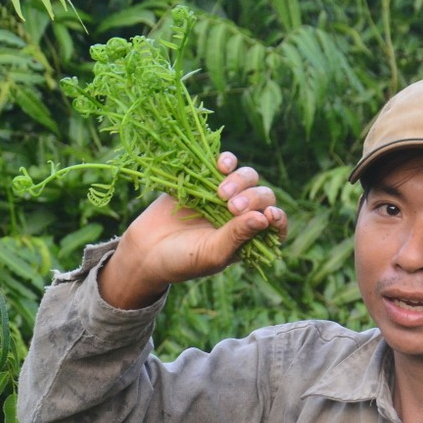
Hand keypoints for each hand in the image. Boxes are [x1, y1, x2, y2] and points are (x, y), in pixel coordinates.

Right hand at [98, 152, 287, 308]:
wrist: (145, 251)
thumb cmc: (182, 261)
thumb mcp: (212, 253)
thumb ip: (237, 236)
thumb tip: (265, 218)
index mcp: (248, 237)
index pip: (275, 225)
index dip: (277, 218)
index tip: (268, 214)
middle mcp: (240, 215)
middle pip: (263, 196)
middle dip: (253, 198)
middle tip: (232, 207)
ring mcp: (223, 196)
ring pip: (247, 177)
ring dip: (241, 180)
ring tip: (221, 191)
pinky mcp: (204, 179)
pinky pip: (224, 164)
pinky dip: (227, 161)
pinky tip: (221, 165)